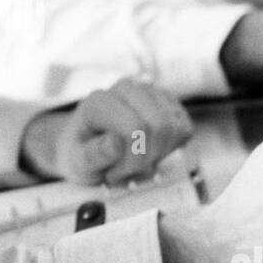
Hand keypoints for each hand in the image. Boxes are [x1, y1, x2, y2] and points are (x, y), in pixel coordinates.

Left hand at [19, 78, 192, 184]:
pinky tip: (150, 151)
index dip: (132, 161)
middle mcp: (124, 88)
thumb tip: (116, 143)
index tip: (114, 174)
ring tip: (137, 161)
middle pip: (159, 126)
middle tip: (127, 171)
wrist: (86, 144)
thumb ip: (94, 155)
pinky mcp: (166, 100)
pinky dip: (172, 147)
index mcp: (99, 102)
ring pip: (175, 127)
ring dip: (159, 154)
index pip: (136, 129)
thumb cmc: (81, 153)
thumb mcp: (78, 163)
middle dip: (147, 159)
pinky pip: (184, 127)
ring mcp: (148, 91)